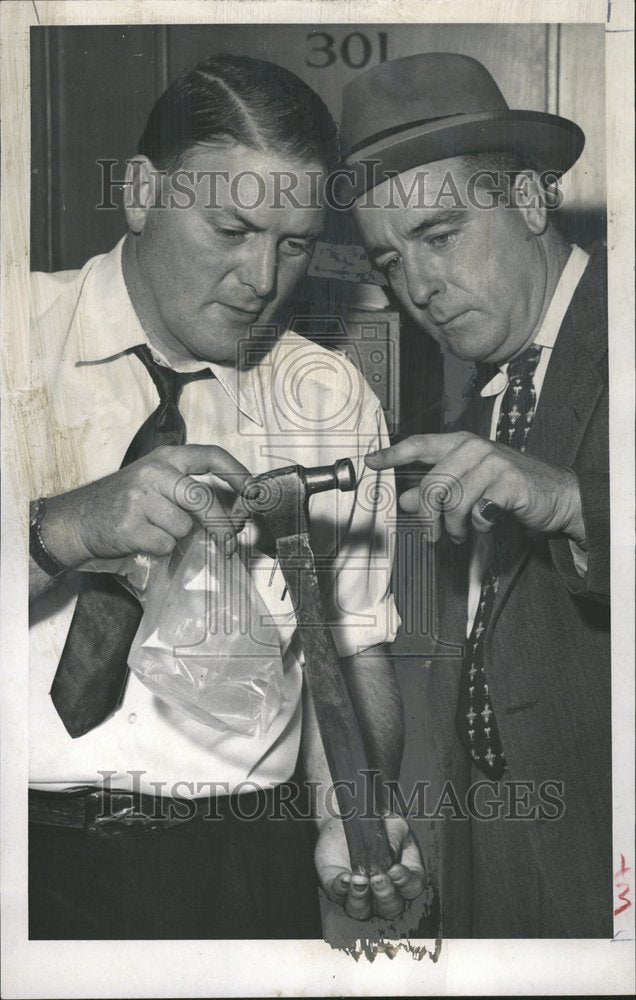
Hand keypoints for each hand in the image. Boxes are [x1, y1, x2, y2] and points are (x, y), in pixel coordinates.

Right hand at [40, 444, 250, 568]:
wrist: (78, 520)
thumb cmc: (125, 503)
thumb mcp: (156, 483)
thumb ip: (189, 490)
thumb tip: (235, 513)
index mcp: (166, 457)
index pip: (211, 455)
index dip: (238, 472)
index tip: (256, 491)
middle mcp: (155, 472)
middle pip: (203, 498)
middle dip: (221, 523)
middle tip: (228, 541)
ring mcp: (140, 497)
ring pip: (184, 526)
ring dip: (177, 536)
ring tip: (155, 530)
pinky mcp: (130, 524)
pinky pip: (166, 544)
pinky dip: (160, 549)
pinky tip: (142, 540)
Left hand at [315, 815, 425, 920]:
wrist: (349, 817)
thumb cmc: (377, 824)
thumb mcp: (394, 825)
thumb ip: (396, 839)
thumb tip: (391, 854)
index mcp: (404, 876)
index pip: (412, 888)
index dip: (405, 883)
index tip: (396, 870)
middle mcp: (383, 891)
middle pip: (390, 909)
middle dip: (385, 896)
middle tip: (378, 879)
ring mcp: (359, 893)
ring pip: (362, 911)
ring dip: (361, 899)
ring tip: (358, 880)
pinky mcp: (337, 888)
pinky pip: (338, 895)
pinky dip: (341, 889)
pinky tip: (344, 878)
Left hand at [366, 432, 585, 544]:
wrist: (556, 496)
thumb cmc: (508, 490)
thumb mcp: (468, 488)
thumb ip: (436, 492)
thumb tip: (404, 499)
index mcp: (460, 444)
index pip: (420, 444)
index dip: (393, 454)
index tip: (370, 462)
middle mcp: (474, 447)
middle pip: (432, 485)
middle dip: (428, 517)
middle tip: (434, 535)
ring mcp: (493, 462)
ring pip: (452, 501)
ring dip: (454, 526)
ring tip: (461, 533)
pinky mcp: (508, 482)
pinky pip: (477, 511)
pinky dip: (478, 526)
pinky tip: (487, 524)